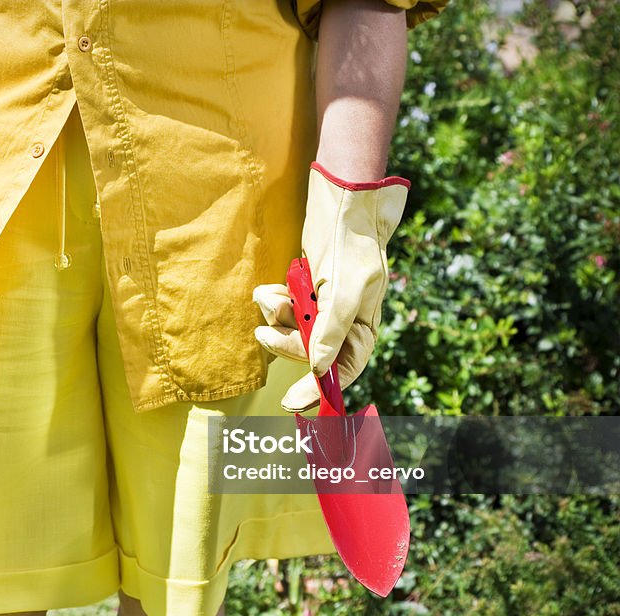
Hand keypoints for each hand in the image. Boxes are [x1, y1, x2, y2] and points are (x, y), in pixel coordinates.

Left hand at [255, 162, 408, 412]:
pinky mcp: (307, 290)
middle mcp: (343, 322)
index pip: (341, 371)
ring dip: (276, 316)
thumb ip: (332, 331)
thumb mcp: (345, 290)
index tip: (291, 403)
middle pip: (308, 352)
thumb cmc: (351, 245)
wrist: (342, 202)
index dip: (317, 390)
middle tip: (264, 334)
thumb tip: (320, 370)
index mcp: (361, 328)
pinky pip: (285, 308)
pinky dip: (274, 301)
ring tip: (269, 296)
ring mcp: (323, 306)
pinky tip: (269, 289)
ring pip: (292, 329)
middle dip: (285, 342)